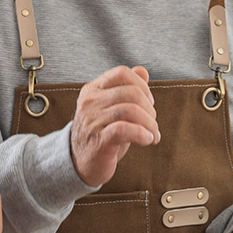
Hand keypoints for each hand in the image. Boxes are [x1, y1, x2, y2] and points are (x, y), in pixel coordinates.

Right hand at [70, 65, 159, 185]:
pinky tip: (148, 140)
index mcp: (92, 90)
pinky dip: (142, 134)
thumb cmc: (100, 133)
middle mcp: (90, 102)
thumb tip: (142, 71)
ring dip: (150, 124)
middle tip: (152, 124)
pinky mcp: (99, 140)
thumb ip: (126, 88)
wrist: (80, 162)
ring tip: (153, 134)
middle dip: (150, 109)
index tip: (149, 102)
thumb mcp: (112, 108)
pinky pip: (125, 129)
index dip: (142, 85)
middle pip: (131, 93)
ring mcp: (92, 121)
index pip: (121, 73)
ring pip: (131, 110)